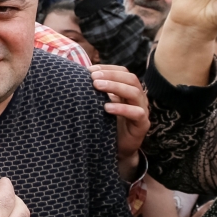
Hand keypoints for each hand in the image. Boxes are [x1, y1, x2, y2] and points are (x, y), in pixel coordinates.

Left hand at [90, 65, 148, 179]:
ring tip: (97, 86)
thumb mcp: (99, 104)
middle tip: (93, 77)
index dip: (108, 69)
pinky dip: (122, 108)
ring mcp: (142, 110)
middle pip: (130, 79)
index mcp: (128, 89)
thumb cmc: (106, 123)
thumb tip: (75, 76)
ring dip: (115, 87)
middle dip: (111, 75)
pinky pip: (137, 113)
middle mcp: (138, 97)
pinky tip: (107, 107)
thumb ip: (94, 92)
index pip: (123, 72)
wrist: (116, 148)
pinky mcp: (142, 125)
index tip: (89, 70)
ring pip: (135, 93)